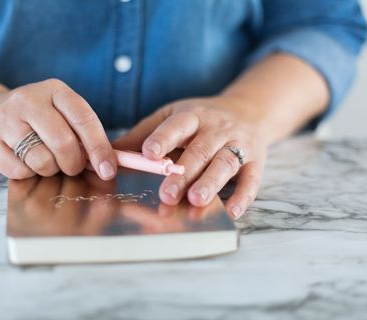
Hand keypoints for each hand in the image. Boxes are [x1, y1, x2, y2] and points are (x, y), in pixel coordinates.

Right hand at [0, 79, 116, 179]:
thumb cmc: (38, 119)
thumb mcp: (63, 114)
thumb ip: (85, 135)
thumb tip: (109, 166)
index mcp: (55, 90)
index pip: (83, 119)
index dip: (99, 147)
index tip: (108, 170)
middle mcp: (28, 99)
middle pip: (63, 143)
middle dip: (73, 163)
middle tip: (71, 165)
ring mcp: (4, 119)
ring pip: (42, 160)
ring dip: (50, 169)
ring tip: (45, 158)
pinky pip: (20, 171)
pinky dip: (28, 173)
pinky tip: (24, 160)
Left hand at [113, 95, 267, 218]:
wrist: (250, 111)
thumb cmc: (202, 118)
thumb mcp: (173, 115)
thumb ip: (144, 133)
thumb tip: (110, 153)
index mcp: (193, 116)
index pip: (178, 125)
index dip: (164, 138)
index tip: (149, 153)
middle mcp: (217, 129)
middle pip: (200, 151)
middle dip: (184, 173)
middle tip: (167, 194)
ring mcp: (239, 145)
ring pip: (226, 164)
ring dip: (211, 183)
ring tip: (195, 200)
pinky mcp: (256, 162)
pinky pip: (252, 179)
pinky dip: (243, 196)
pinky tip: (231, 212)